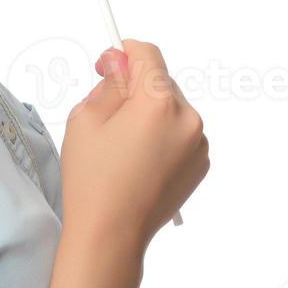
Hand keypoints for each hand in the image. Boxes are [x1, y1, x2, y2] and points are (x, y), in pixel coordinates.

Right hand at [58, 39, 208, 252]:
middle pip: (161, 82)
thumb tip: (121, 63)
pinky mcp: (201, 163)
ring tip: (124, 142)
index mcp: (158, 103)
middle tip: (108, 109)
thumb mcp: (86, 118)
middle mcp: (187, 118)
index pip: (148, 55)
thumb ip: (109, 82)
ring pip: (172, 107)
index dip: (124, 52)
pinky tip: (140, 158)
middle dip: (135, 87)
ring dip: (151, 112)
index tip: (109, 64)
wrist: (112, 235)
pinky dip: (164, 135)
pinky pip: (181, 133)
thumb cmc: (92, 179)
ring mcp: (198, 143)